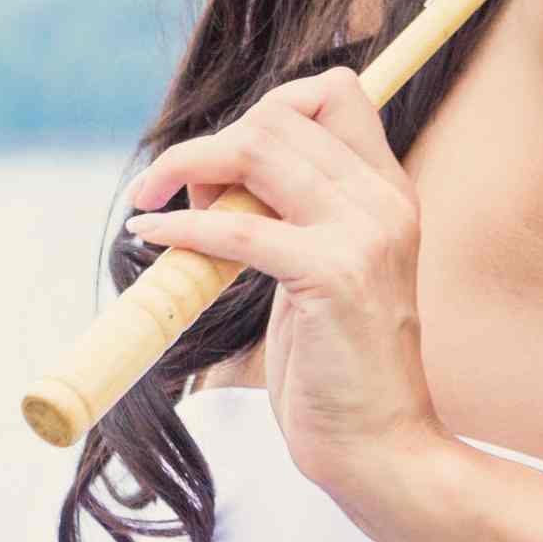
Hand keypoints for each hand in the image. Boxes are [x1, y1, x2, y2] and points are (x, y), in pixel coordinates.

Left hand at [125, 66, 447, 512]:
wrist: (382, 449)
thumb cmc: (342, 370)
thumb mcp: (328, 270)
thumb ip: (295, 216)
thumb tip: (218, 173)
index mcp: (389, 192)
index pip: (336, 92)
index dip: (271, 104)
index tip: (228, 154)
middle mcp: (385, 200)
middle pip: (281, 113)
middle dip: (213, 142)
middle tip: (175, 189)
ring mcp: (364, 235)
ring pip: (258, 148)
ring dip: (187, 164)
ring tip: (154, 199)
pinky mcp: (333, 276)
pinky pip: (237, 225)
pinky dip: (182, 224)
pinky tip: (153, 234)